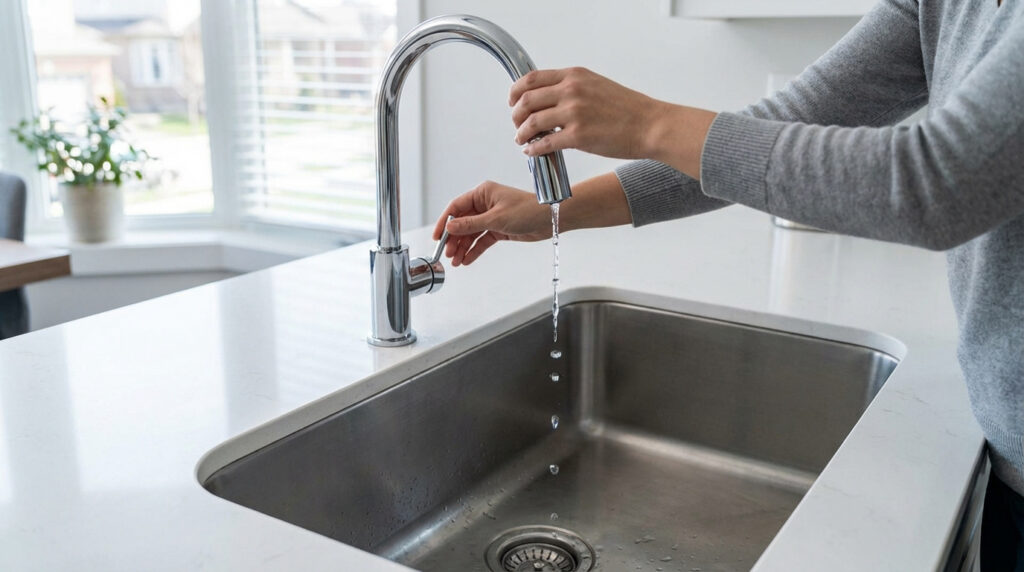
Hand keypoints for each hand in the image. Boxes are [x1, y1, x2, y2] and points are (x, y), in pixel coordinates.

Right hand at [432, 181, 551, 265]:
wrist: (551, 219)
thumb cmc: (527, 210)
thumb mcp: (496, 219)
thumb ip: (471, 224)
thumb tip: (449, 228)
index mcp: (482, 193)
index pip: (456, 208)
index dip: (445, 223)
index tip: (438, 237)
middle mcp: (485, 204)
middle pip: (462, 223)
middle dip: (454, 239)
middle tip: (448, 254)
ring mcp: (491, 217)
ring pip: (471, 234)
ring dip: (463, 247)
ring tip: (456, 262)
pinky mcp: (499, 229)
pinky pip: (482, 240)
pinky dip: (474, 250)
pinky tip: (467, 260)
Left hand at [509, 67, 665, 158]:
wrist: (650, 125)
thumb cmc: (628, 109)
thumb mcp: (597, 85)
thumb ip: (572, 88)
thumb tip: (549, 100)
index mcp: (575, 76)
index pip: (532, 78)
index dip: (516, 91)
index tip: (512, 102)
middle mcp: (572, 90)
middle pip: (526, 100)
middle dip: (516, 115)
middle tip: (516, 125)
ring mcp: (574, 113)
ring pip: (531, 122)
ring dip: (520, 133)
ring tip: (522, 140)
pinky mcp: (578, 136)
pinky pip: (544, 143)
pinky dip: (533, 148)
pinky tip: (532, 151)